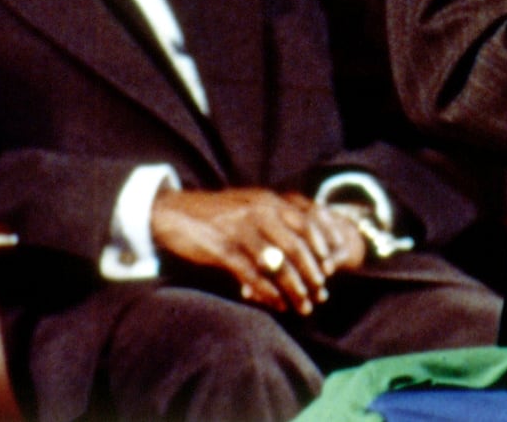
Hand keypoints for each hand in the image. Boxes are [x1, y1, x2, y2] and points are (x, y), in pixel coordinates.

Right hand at [150, 188, 367, 315]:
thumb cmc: (215, 213)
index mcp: (268, 200)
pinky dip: (268, 292)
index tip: (332, 266)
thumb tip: (299, 241)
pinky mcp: (223, 249)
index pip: (308, 221)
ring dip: (294, 288)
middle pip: (297, 245)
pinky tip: (278, 305)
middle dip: (313, 272)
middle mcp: (259, 212)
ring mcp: (242, 230)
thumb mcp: (248, 205)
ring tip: (304, 305)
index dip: (323, 245)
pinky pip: (253, 275)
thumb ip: (273, 217)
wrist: (174, 212)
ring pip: (278, 263)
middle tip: (322, 294)